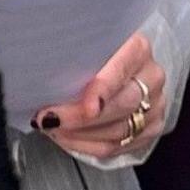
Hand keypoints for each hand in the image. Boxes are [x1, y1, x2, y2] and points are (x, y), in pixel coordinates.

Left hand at [34, 30, 166, 161]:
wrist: (119, 63)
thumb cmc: (94, 52)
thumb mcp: (85, 42)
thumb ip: (72, 52)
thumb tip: (35, 68)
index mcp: (137, 48)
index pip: (122, 69)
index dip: (103, 89)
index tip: (85, 106)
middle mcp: (151, 76)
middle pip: (122, 104)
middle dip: (81, 116)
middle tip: (49, 118)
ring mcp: (154, 104)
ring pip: (119, 129)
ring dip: (80, 134)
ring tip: (52, 128)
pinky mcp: (150, 128)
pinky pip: (118, 146)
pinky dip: (87, 145)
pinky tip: (67, 138)